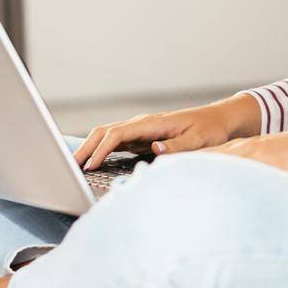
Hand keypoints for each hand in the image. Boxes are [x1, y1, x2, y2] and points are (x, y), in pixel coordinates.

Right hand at [74, 95, 260, 170]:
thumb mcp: (198, 142)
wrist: (217, 120)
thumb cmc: (209, 131)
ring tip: (74, 166)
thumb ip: (176, 148)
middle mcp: (142, 124)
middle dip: (86, 148)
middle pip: (104, 131)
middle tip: (69, 167)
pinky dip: (100, 150)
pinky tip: (93, 163)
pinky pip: (115, 142)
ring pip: (106, 135)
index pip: (117, 134)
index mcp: (152, 123)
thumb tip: (153, 150)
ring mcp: (140, 129)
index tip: (90, 166)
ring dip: (90, 148)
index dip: (101, 150)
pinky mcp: (141, 137)